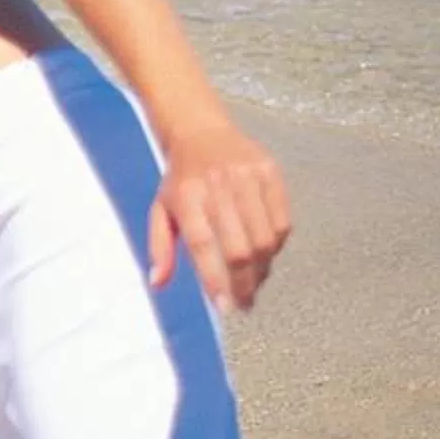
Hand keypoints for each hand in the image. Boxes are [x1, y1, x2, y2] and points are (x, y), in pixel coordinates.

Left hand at [149, 121, 290, 312]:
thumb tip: (157, 284)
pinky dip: (277, 245)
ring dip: (263, 268)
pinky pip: (282, 221)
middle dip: (244, 283)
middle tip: (245, 302)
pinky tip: (267, 253)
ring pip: (264, 239)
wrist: (200, 130)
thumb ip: (160, 247)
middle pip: (238, 248)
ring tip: (255, 280)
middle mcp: (216, 186)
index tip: (225, 308)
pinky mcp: (270, 171)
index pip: (202, 246)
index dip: (216, 280)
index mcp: (185, 197)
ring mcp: (246, 177)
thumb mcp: (160, 209)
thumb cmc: (180, 178)